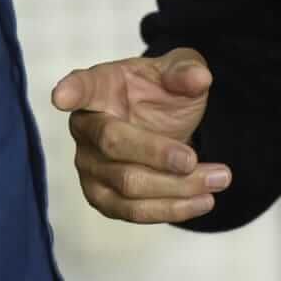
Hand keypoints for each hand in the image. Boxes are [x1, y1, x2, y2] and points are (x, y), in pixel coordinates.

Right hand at [50, 47, 229, 223]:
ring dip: (176, 187)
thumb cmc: (162, 90)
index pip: (81, 86)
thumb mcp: (181, 70)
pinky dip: (171, 209)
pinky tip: (202, 200)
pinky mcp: (102, 197)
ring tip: (219, 179)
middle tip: (194, 158)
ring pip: (127, 185)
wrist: (164, 122)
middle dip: (157, 154)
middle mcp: (86, 126)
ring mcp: (89, 165)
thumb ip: (186, 70)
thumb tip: (199, 78)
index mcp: (99, 86)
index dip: (71, 91)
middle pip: (112, 144)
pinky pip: (133, 211)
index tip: (61, 96)